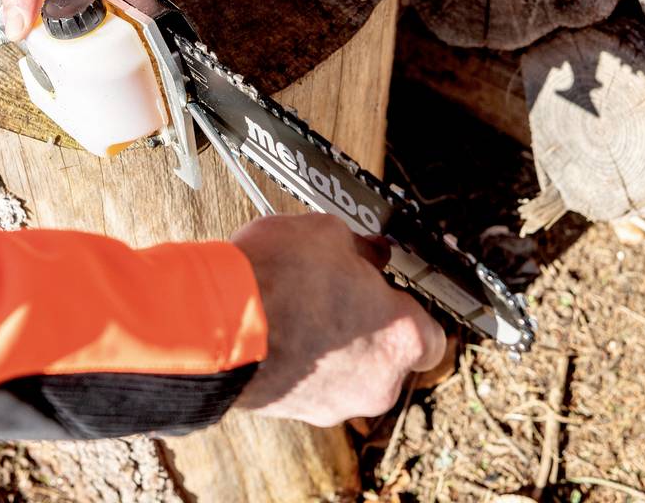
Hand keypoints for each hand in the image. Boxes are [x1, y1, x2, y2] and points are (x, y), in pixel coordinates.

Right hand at [230, 214, 447, 426]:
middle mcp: (377, 383)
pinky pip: (310, 382)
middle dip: (365, 324)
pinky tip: (276, 327)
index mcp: (401, 338)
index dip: (407, 308)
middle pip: (386, 355)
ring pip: (347, 371)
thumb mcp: (327, 233)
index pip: (431, 336)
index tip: (388, 289)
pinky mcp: (295, 412)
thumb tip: (365, 252)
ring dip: (330, 343)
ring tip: (298, 306)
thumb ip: (359, 247)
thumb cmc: (278, 278)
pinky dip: (300, 359)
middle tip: (338, 290)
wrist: (212, 323)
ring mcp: (335, 404)